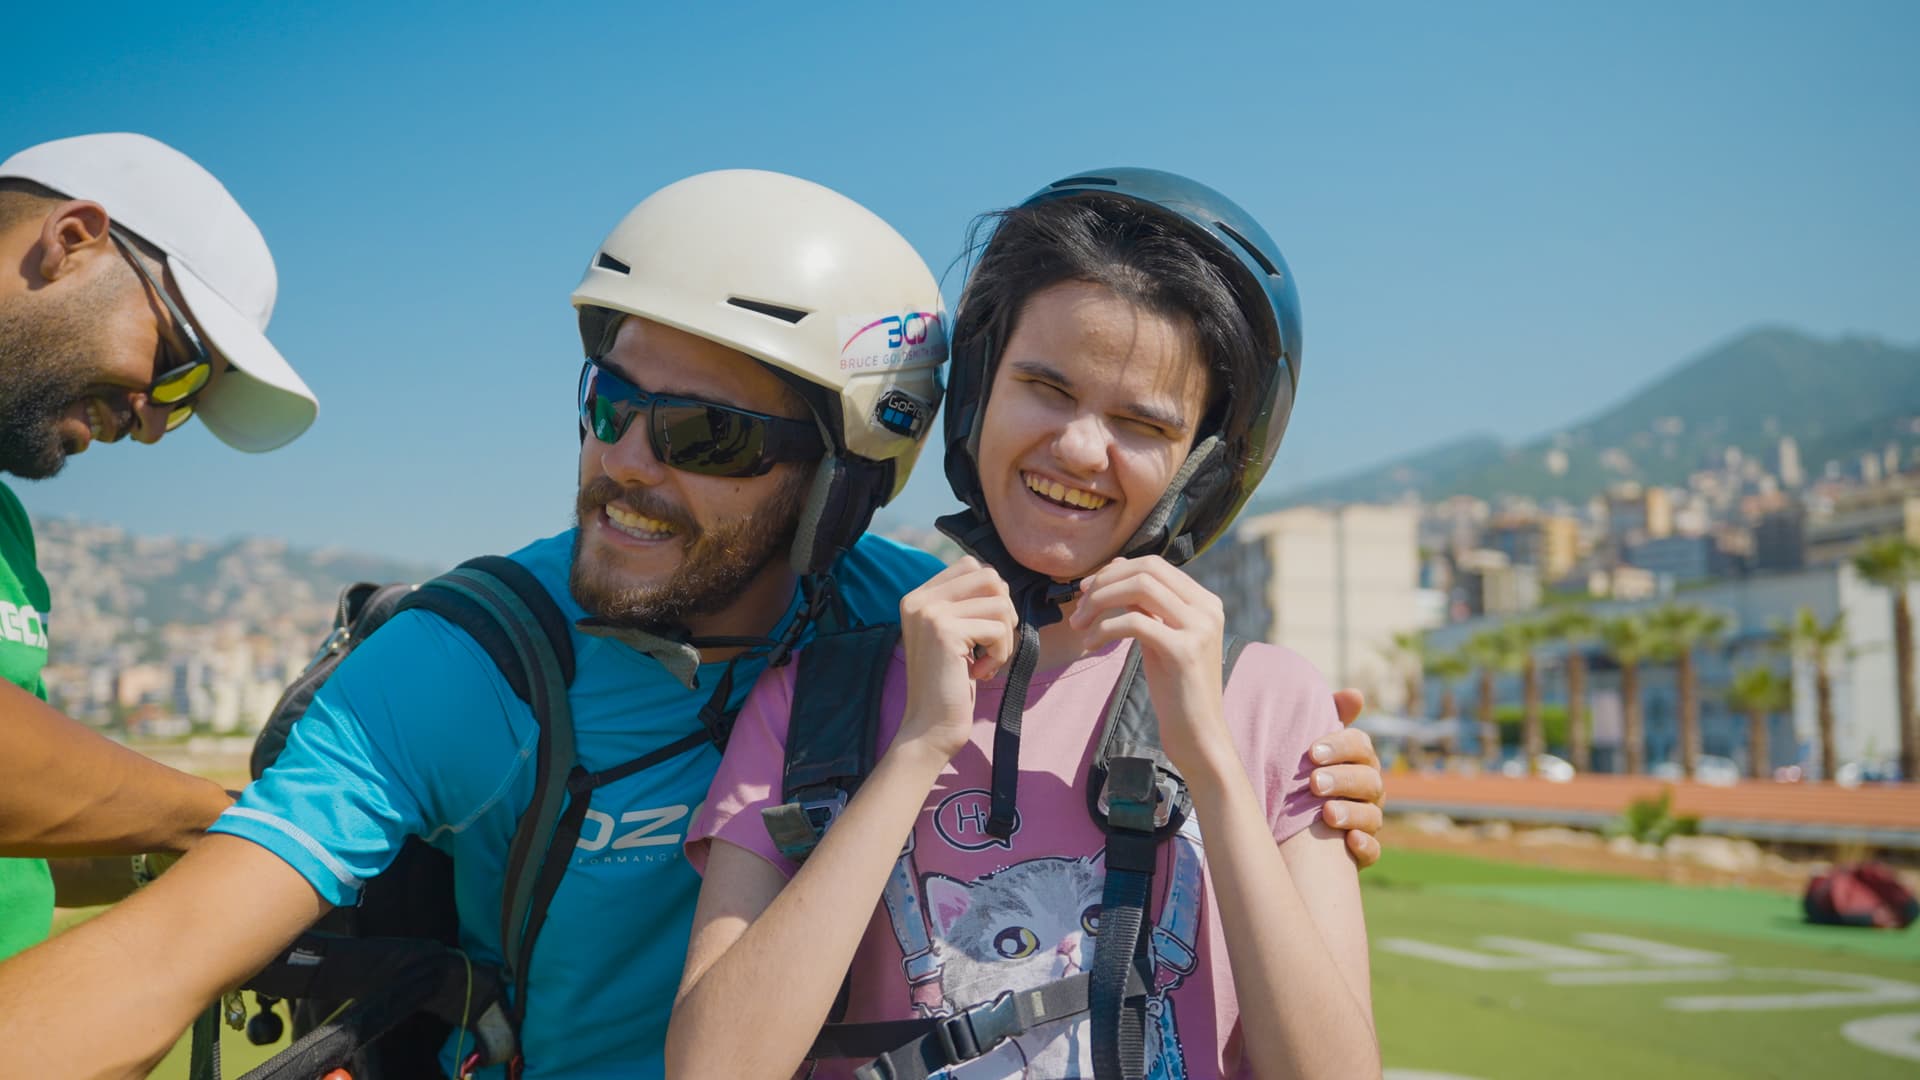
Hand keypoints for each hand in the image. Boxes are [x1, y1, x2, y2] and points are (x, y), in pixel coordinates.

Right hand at [896, 558, 1015, 761]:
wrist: (930, 727)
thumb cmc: (949, 685)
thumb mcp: (954, 636)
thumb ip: (966, 605)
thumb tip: (1000, 583)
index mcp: (918, 597)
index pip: (970, 566)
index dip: (991, 595)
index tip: (983, 630)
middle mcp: (919, 600)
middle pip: (989, 576)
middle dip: (1003, 611)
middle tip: (991, 643)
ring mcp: (930, 613)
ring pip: (999, 602)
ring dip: (1004, 636)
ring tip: (986, 660)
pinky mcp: (946, 631)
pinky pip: (998, 629)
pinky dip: (1000, 654)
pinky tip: (980, 673)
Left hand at [1069, 555, 1226, 775]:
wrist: (1198, 733)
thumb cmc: (1177, 687)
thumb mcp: (1162, 636)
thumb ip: (1147, 605)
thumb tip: (1116, 569)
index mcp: (1205, 601)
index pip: (1155, 564)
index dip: (1115, 571)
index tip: (1087, 589)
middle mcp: (1208, 608)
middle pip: (1146, 569)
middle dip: (1104, 583)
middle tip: (1079, 607)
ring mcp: (1199, 627)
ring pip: (1139, 588)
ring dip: (1100, 602)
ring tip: (1079, 626)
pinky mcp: (1184, 650)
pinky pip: (1133, 622)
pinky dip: (1104, 629)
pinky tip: (1091, 645)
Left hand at [1310, 690, 1383, 868]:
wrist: (1288, 823)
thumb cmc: (1301, 774)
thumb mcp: (1310, 747)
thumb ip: (1328, 717)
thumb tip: (1355, 695)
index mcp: (1356, 760)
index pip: (1360, 746)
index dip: (1340, 747)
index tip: (1312, 752)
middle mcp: (1368, 790)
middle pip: (1369, 781)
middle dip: (1343, 780)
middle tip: (1314, 783)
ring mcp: (1367, 821)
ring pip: (1373, 816)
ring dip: (1352, 813)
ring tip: (1326, 813)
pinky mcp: (1361, 851)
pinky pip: (1373, 850)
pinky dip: (1365, 846)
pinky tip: (1350, 842)